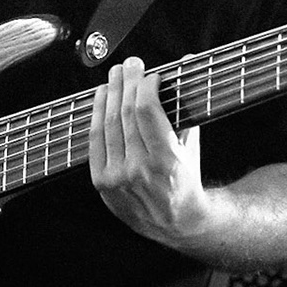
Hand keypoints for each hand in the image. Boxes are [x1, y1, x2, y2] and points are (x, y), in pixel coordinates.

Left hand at [88, 56, 217, 250]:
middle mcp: (139, 170)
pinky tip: (102, 100)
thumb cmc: (185, 181)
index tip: (150, 75)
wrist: (175, 223)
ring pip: (108, 125)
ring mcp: (117, 178)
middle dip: (127, 84)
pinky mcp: (101, 183)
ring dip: (110, 95)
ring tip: (115, 77)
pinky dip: (97, 116)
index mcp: (166, 161)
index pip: (147, 111)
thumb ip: (186, 106)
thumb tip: (189, 63)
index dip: (145, 87)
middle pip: (126, 114)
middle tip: (130, 65)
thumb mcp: (191, 147)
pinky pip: (95, 141)